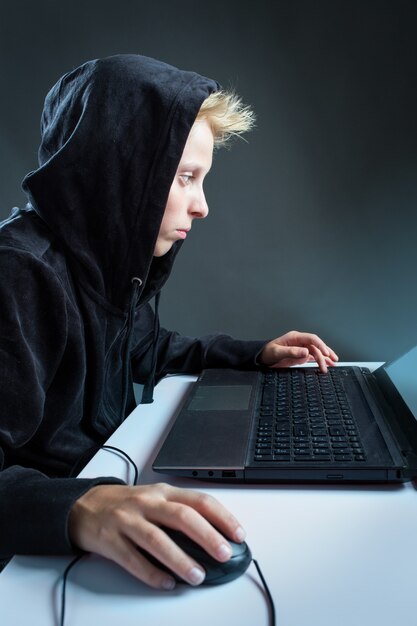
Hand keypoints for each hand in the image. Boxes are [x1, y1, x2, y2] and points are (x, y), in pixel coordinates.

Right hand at [68, 482, 245, 589]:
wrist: (84, 505)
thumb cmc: (128, 504)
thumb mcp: (156, 498)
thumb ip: (181, 512)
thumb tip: (215, 537)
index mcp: (163, 493)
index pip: (199, 501)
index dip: (222, 517)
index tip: (238, 534)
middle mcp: (148, 504)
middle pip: (182, 517)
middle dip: (207, 536)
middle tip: (224, 554)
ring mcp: (128, 521)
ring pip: (158, 539)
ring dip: (180, 559)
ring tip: (197, 576)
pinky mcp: (110, 540)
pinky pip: (133, 560)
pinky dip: (151, 574)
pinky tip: (166, 583)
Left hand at [258, 330, 338, 372]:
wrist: (262, 358)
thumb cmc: (268, 353)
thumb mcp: (278, 352)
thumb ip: (292, 352)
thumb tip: (306, 352)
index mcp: (295, 337)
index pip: (311, 339)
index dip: (320, 345)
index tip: (326, 353)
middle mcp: (300, 342)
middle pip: (316, 346)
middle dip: (325, 354)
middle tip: (332, 362)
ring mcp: (301, 348)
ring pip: (316, 352)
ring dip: (325, 358)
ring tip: (333, 364)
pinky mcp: (301, 355)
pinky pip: (313, 357)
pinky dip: (320, 360)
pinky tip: (327, 364)